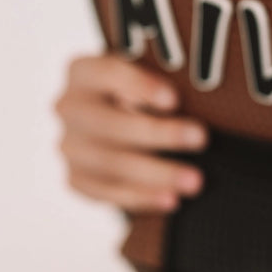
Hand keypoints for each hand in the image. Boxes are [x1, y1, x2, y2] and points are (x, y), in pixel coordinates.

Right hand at [55, 54, 207, 211]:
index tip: (174, 100)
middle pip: (111, 123)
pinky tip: (171, 200)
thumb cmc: (147, 91)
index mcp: (84, 72)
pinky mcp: (76, 178)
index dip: (140, 86)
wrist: (120, 119)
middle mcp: (70, 107)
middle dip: (160, 133)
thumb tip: (184, 101)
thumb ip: (159, 82)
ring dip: (157, 174)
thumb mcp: (151, 76)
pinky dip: (141, 197)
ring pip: (110, 163)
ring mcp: (70, 146)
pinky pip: (108, 192)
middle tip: (201, 139)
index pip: (108, 73)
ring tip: (195, 181)